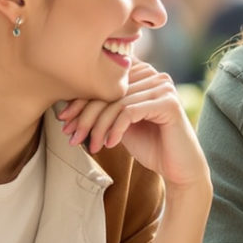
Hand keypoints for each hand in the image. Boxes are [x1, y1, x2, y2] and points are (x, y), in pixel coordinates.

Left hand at [58, 63, 208, 191]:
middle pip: (109, 92)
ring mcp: (164, 87)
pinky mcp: (169, 103)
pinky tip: (109, 145)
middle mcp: (154, 75)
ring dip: (98, 127)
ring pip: (117, 103)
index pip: (105, 82)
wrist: (178, 168)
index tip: (64, 120)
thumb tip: (68, 104)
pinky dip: (116, 129)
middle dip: (85, 115)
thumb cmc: (149, 145)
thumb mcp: (120, 123)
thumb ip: (105, 108)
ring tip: (90, 145)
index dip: (81, 100)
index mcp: (142, 74)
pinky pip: (130, 112)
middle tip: (70, 134)